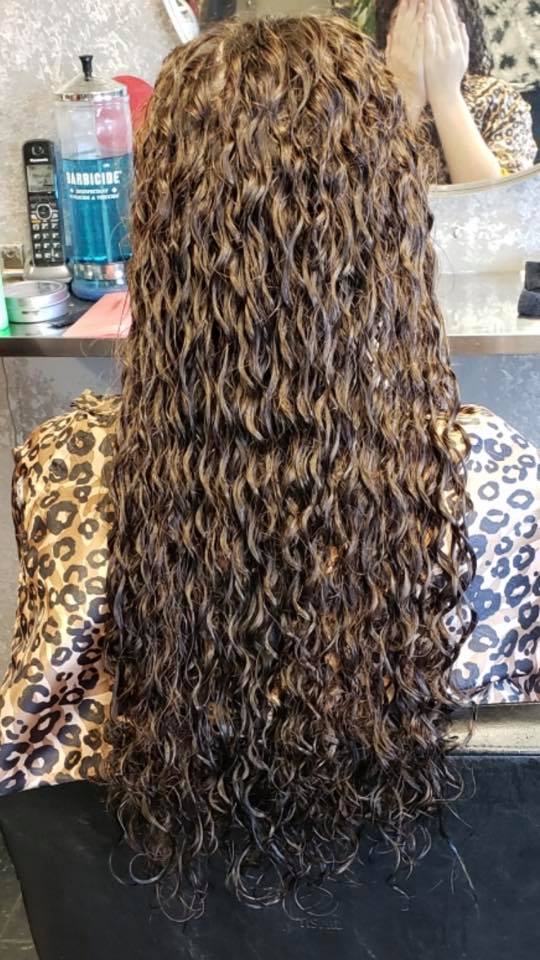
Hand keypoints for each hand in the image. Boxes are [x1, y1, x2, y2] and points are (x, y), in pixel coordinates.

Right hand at [386, 0, 425, 123]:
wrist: (405, 106)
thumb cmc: (402, 86)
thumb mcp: (392, 68)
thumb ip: (390, 50)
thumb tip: (390, 34)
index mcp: (393, 53)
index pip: (398, 28)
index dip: (402, 13)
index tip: (406, 0)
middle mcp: (398, 54)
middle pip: (405, 27)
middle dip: (410, 9)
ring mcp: (406, 60)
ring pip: (412, 33)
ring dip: (416, 15)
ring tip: (421, 1)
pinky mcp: (414, 66)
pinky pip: (419, 45)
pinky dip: (421, 31)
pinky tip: (425, 20)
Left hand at [424, 0, 468, 106]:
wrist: (446, 97)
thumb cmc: (453, 80)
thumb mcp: (463, 59)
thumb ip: (464, 41)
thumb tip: (461, 23)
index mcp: (458, 46)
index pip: (452, 22)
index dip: (448, 9)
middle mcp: (452, 47)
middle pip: (446, 22)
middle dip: (441, 6)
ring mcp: (443, 53)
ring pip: (439, 28)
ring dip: (435, 12)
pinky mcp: (433, 60)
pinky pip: (431, 40)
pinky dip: (429, 28)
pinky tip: (427, 17)